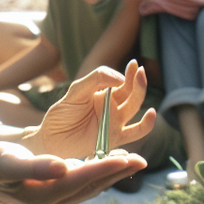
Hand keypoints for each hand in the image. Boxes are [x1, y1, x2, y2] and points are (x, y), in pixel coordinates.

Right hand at [0, 141, 144, 203]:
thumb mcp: (9, 163)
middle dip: (116, 173)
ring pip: (91, 187)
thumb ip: (35, 166)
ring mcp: (57, 201)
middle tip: (140, 160)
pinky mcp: (57, 194)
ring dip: (111, 174)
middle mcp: (54, 202)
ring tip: (132, 161)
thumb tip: (63, 165)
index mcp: (45, 194)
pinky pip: (84, 185)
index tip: (125, 157)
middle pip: (92, 186)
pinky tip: (109, 165)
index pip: (81, 179)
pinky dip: (99, 175)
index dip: (104, 167)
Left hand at [25, 61, 155, 159]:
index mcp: (101, 93)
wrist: (52, 139)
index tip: (133, 64)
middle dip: (136, 80)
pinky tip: (152, 113)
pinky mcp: (116, 138)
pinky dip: (146, 124)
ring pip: (133, 106)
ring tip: (141, 78)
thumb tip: (119, 78)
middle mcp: (111, 106)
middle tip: (139, 69)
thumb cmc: (62, 114)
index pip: (119, 80)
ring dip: (139, 92)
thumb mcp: (75, 91)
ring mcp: (114, 122)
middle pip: (129, 91)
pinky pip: (136, 132)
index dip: (128, 73)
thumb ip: (95, 80)